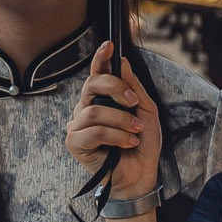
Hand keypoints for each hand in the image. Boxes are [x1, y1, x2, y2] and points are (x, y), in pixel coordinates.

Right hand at [64, 44, 161, 202]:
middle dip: (116, 88)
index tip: (109, 45)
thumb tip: (123, 62)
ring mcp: (77, 126)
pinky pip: (92, 132)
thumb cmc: (142, 145)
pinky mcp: (75, 144)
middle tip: (134, 102)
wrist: (141, 176)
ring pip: (94, 111)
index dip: (100, 58)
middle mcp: (85, 109)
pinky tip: (128, 143)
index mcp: (101, 100)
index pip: (96, 74)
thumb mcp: (146, 111)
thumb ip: (135, 88)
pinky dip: (115, 136)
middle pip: (92, 85)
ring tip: (135, 131)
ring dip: (121, 120)